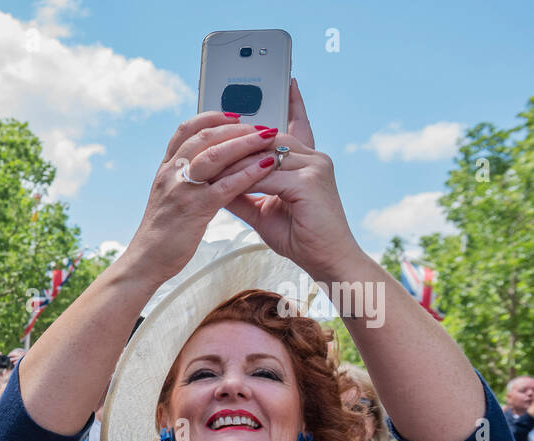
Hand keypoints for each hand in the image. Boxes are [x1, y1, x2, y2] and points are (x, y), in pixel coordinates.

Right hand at [124, 112, 282, 283]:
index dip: (212, 117)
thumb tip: (210, 164)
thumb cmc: (162, 231)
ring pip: (215, 155)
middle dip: (236, 127)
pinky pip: (226, 185)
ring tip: (269, 138)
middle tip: (260, 126)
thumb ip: (184, 177)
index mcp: (166, 169)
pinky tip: (266, 167)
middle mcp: (172, 174)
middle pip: (205, 137)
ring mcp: (182, 190)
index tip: (234, 114)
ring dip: (245, 143)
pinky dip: (248, 173)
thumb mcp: (168, 196)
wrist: (146, 260)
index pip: (186, 130)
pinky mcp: (195, 209)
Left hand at [225, 81, 362, 278]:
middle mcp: (314, 157)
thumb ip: (243, 192)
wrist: (328, 261)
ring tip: (208, 166)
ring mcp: (315, 166)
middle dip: (236, 140)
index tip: (284, 83)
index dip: (291, 104)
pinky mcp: (312, 181)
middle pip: (268, 137)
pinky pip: (268, 174)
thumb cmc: (300, 238)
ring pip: (265, 153)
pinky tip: (226, 184)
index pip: (295, 124)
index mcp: (307, 161)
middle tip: (206, 143)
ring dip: (235, 160)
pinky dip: (244, 178)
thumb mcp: (264, 210)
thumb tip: (215, 181)